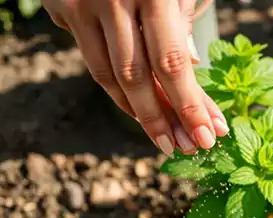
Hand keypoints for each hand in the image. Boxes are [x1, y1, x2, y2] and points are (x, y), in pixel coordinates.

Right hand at [42, 0, 227, 153]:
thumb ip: (183, 25)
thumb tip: (190, 72)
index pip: (171, 62)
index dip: (191, 104)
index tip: (210, 135)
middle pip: (139, 77)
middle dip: (167, 120)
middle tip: (189, 148)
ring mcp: (83, 4)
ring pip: (110, 76)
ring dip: (141, 115)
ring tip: (167, 141)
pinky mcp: (62, 7)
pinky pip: (92, 61)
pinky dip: (117, 92)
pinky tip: (140, 112)